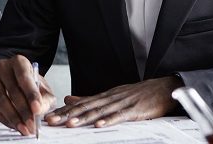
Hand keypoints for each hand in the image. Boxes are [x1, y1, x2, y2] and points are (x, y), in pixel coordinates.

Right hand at [0, 55, 55, 135]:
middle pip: (12, 90)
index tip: (37, 109)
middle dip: (23, 110)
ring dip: (13, 117)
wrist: (18, 87)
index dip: (31, 94)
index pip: (24, 77)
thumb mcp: (44, 92)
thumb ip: (44, 101)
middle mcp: (3, 66)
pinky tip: (13, 125)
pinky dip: (3, 119)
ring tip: (23, 128)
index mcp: (19, 62)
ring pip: (0, 99)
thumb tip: (37, 110)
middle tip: (31, 124)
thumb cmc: (31, 87)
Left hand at [45, 76, 181, 127]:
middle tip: (51, 120)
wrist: (164, 88)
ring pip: (100, 111)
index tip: (48, 116)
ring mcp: (123, 103)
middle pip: (86, 107)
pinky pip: (121, 116)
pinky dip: (109, 120)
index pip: (80, 103)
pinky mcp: (135, 110)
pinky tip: (99, 125)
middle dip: (67, 114)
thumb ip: (91, 99)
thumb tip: (70, 99)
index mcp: (104, 96)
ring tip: (69, 124)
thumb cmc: (138, 94)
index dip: (64, 110)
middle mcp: (110, 98)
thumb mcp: (113, 95)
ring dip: (84, 118)